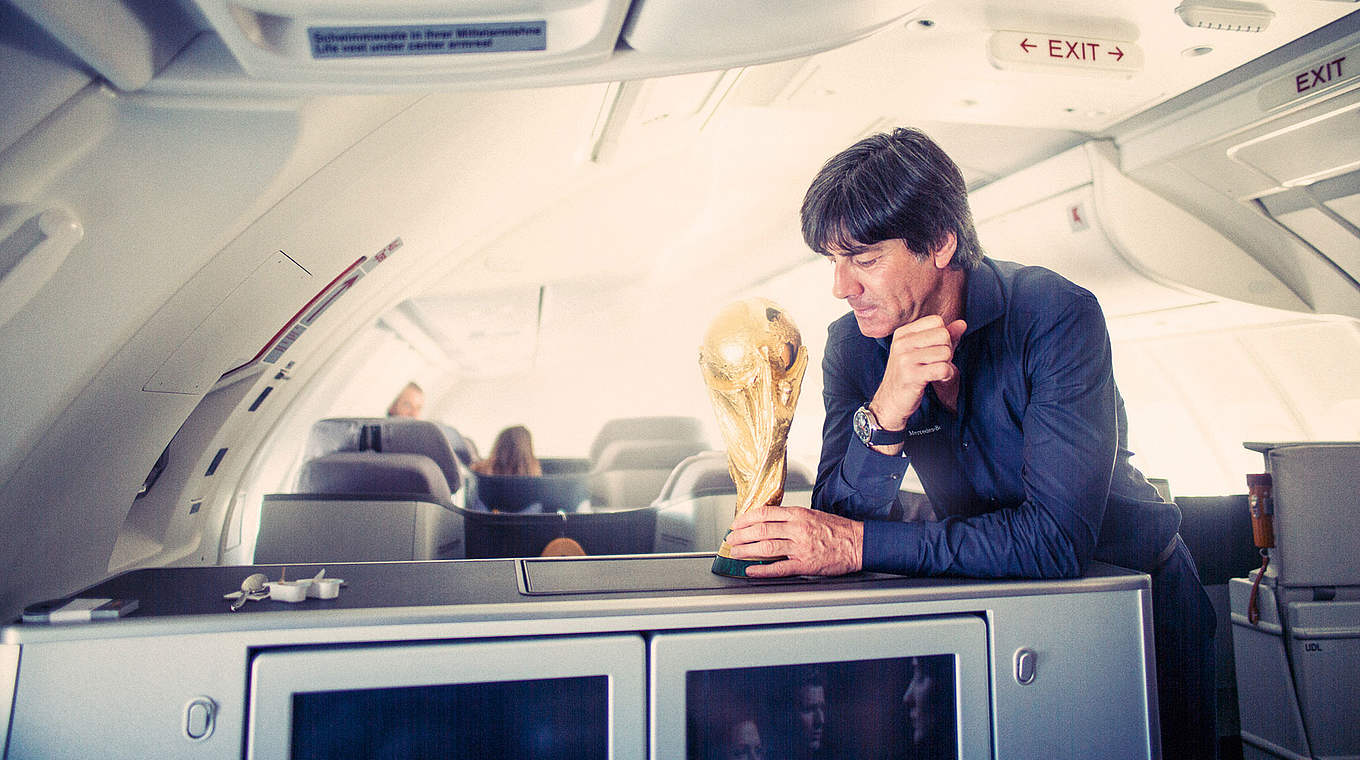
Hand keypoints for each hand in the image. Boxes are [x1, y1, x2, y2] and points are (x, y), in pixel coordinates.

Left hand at [726, 506, 863, 576]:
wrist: (858, 543)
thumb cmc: (837, 529)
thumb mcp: (812, 515)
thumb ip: (791, 518)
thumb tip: (768, 522)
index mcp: (798, 514)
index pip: (765, 513)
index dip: (746, 518)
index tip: (736, 523)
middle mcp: (797, 529)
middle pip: (761, 530)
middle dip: (741, 535)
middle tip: (730, 539)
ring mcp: (800, 547)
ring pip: (766, 548)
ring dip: (746, 551)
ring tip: (735, 553)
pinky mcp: (805, 565)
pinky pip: (779, 568)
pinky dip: (762, 570)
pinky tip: (751, 571)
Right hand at [871, 315, 967, 427]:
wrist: (890, 401)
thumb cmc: (909, 375)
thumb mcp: (923, 351)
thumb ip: (944, 336)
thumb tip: (963, 324)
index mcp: (903, 333)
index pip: (936, 321)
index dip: (943, 335)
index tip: (935, 349)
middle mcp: (902, 343)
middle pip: (943, 335)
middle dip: (947, 350)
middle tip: (937, 362)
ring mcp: (905, 360)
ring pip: (945, 352)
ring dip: (947, 364)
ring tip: (935, 371)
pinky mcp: (912, 376)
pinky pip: (943, 369)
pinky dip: (947, 375)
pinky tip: (937, 379)